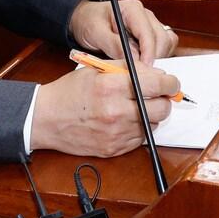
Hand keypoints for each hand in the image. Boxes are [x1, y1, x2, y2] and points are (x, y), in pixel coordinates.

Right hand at [30, 59, 179, 156]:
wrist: (46, 119)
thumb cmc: (71, 91)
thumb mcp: (97, 69)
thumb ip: (128, 68)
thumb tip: (157, 72)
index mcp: (111, 86)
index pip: (158, 84)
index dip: (170, 82)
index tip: (171, 82)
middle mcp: (116, 111)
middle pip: (162, 108)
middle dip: (164, 99)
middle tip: (158, 95)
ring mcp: (116, 134)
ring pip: (154, 124)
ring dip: (151, 114)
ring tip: (136, 106)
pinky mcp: (114, 149)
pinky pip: (140, 138)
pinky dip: (139, 128)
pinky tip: (126, 120)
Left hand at [69, 0, 177, 63]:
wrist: (87, 20)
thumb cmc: (90, 21)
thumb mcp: (95, 32)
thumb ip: (114, 44)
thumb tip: (133, 58)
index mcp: (133, 10)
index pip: (148, 33)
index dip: (149, 53)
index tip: (144, 68)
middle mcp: (146, 16)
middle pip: (162, 39)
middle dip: (154, 57)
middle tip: (140, 72)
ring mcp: (151, 24)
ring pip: (166, 44)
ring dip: (157, 58)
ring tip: (138, 67)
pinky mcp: (152, 34)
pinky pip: (165, 47)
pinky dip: (158, 57)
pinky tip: (143, 63)